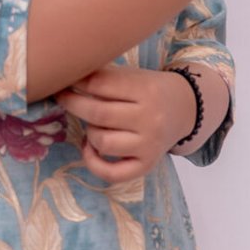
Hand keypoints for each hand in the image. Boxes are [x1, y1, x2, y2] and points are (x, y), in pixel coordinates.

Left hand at [53, 64, 196, 183]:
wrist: (185, 109)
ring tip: (93, 125)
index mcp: (147, 90)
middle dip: (73, 104)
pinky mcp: (146, 165)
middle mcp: (150, 119)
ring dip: (89, 132)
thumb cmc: (151, 90)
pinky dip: (93, 162)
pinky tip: (90, 148)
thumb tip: (67, 79)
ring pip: (102, 142)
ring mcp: (149, 145)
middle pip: (98, 114)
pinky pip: (112, 173)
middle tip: (64, 98)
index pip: (101, 85)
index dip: (77, 82)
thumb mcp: (135, 76)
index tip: (64, 81)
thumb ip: (106, 77)